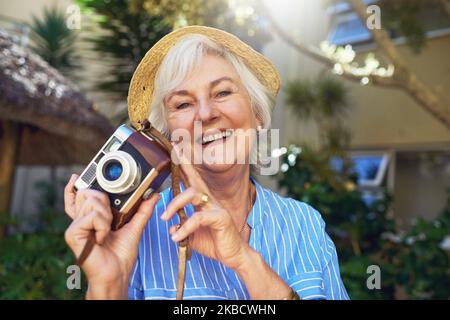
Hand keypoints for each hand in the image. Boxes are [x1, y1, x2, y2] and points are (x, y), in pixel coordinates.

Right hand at [64, 174, 159, 295]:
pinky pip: (93, 216)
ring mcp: (75, 226)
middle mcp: (80, 220)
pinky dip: (103, 225)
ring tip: (107, 231)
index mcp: (90, 218)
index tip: (77, 175)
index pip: (78, 197)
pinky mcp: (72, 233)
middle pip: (88, 193)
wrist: (116, 274)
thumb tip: (153, 195)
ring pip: (92, 201)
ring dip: (107, 216)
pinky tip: (101, 238)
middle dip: (105, 201)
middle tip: (111, 220)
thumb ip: (142, 210)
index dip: (75, 186)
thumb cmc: (121, 255)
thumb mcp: (134, 227)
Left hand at [161, 144, 249, 270]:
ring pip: (193, 195)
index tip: (176, 148)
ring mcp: (215, 208)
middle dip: (184, 163)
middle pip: (194, 179)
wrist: (233, 254)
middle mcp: (209, 201)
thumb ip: (181, 228)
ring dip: (175, 204)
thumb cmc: (215, 242)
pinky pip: (198, 218)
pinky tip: (177, 236)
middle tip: (174, 151)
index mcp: (202, 202)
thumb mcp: (192, 235)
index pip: (191, 179)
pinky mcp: (219, 218)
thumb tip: (170, 226)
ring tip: (164, 217)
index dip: (184, 164)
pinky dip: (185, 227)